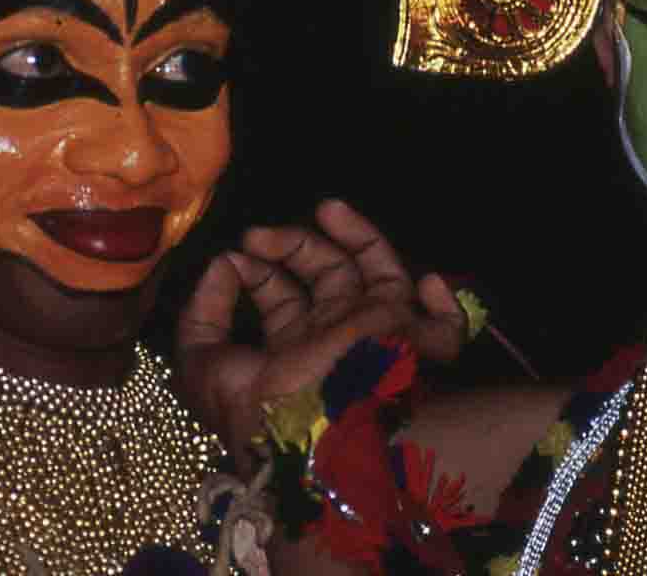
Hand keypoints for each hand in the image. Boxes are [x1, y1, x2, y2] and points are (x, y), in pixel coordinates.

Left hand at [175, 199, 466, 469]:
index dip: (257, 270)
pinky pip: (446, 327)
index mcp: (291, 352)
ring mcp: (376, 336)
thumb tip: (223, 264)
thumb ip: (201, 315)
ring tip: (326, 207)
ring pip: (380, 274)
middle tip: (258, 233)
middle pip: (326, 276)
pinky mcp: (412, 337)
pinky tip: (423, 281)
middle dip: (293, 245)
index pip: (281, 297)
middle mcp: (335, 340)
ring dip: (357, 236)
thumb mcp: (200, 364)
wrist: (312, 440)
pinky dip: (442, 304)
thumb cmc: (257, 405)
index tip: (234, 256)